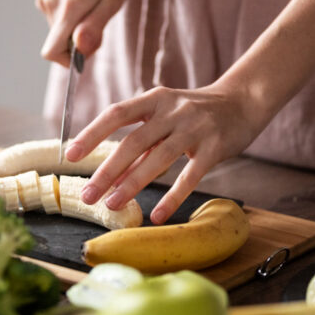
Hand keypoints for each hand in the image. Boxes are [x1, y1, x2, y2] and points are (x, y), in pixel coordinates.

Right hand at [36, 0, 130, 65]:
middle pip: (58, 43)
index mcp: (67, 8)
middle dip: (78, 41)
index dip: (69, 60)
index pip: (51, 52)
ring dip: (76, 27)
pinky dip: (71, 17)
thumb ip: (96, 26)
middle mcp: (50, 5)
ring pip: (58, 31)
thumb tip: (81, 50)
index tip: (88, 46)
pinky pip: (57, 20)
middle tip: (98, 17)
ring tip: (93, 4)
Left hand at [65, 85, 263, 224]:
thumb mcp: (167, 114)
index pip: (117, 114)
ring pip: (158, 158)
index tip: (71, 155)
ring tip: (112, 205)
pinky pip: (190, 176)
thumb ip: (143, 137)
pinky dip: (173, 196)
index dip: (92, 134)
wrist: (243, 101)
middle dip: (107, 170)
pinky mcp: (215, 147)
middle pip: (133, 142)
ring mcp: (195, 128)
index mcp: (154, 99)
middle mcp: (172, 110)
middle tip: (88, 195)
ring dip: (132, 184)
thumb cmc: (196, 112)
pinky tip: (158, 215)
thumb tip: (111, 172)